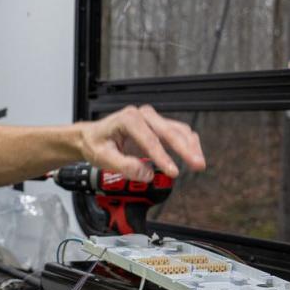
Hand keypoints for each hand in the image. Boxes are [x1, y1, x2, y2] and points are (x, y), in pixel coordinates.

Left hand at [78, 105, 204, 181]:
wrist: (91, 137)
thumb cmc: (96, 143)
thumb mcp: (103, 157)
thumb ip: (125, 166)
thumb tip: (146, 174)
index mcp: (128, 119)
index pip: (150, 139)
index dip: (163, 157)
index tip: (173, 172)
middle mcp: (142, 115)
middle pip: (169, 131)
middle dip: (185, 149)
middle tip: (197, 164)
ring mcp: (151, 120)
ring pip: (178, 129)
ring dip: (190, 146)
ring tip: (198, 163)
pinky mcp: (158, 127)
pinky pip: (178, 132)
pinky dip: (188, 143)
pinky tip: (193, 155)